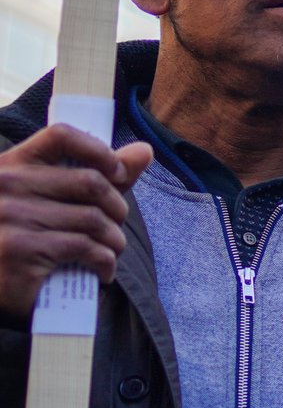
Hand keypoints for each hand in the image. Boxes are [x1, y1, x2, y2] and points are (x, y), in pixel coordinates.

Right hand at [0, 126, 152, 320]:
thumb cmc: (26, 239)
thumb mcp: (51, 202)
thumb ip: (94, 176)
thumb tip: (144, 150)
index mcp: (11, 166)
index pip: (61, 136)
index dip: (100, 150)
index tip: (118, 173)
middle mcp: (5, 185)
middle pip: (90, 182)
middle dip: (117, 208)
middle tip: (115, 227)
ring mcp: (10, 217)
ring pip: (93, 219)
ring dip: (115, 240)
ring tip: (110, 252)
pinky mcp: (19, 250)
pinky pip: (85, 248)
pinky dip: (105, 262)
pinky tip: (102, 271)